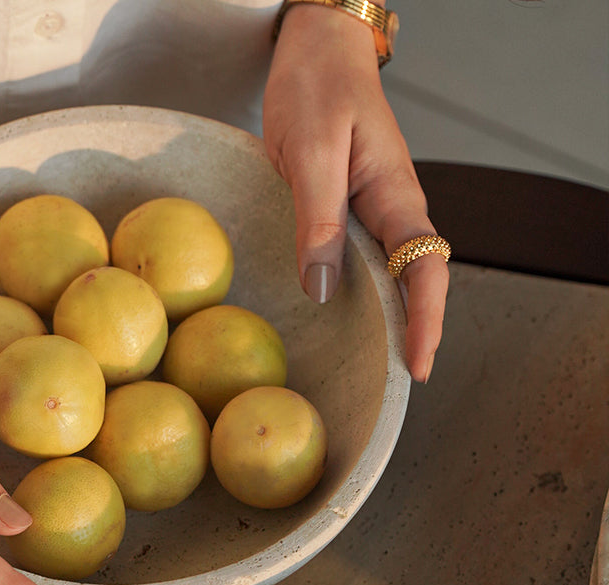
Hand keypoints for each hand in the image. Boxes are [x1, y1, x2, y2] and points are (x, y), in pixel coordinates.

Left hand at [263, 3, 447, 381]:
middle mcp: (390, 208)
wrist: (315, 50)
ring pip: (391, 273)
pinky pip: (361, 259)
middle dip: (415, 330)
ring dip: (390, 316)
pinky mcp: (346, 210)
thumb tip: (323, 288)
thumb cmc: (317, 88)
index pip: (424, 269)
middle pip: (416, 280)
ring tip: (379, 364)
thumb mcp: (311, 152)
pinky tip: (344, 316)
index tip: (418, 364)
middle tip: (402, 382)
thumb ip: (318, 219)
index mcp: (394, 194)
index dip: (424, 320)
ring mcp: (370, 210)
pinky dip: (361, 292)